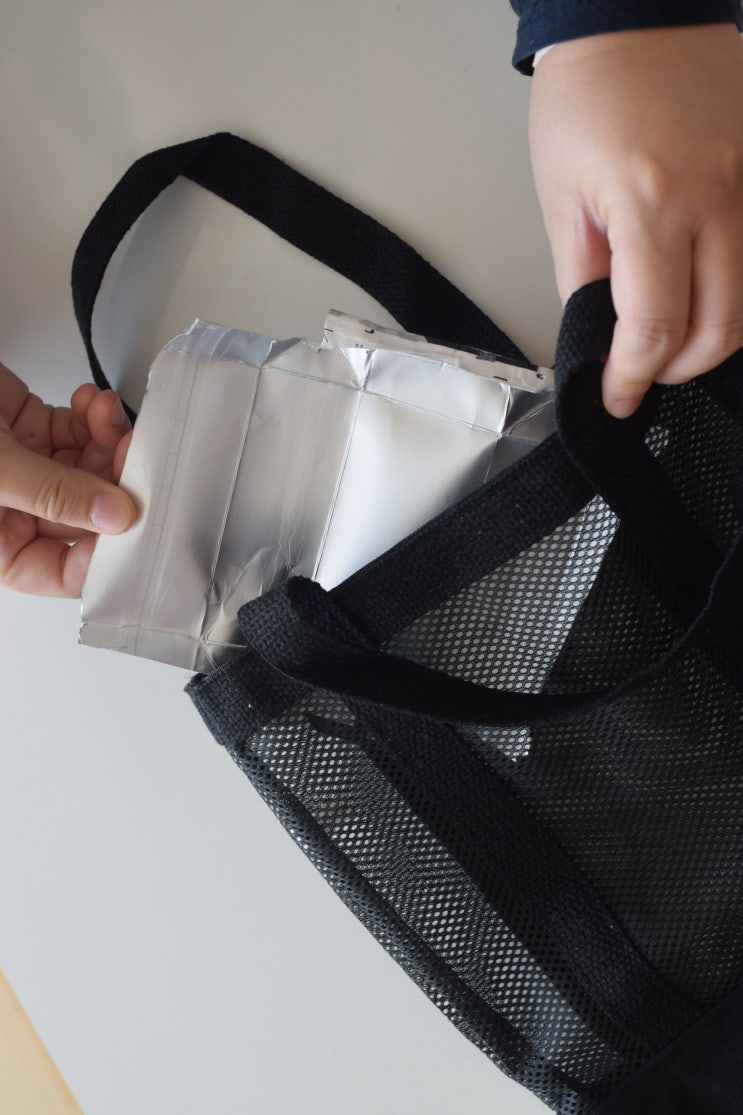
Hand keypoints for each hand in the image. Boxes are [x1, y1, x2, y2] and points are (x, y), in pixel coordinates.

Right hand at [0, 363, 134, 596]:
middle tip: (134, 457)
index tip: (138, 523)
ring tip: (107, 417)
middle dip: (117, 485)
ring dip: (110, 443)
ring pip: (92, 472)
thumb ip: (53, 495)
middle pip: (90, 517)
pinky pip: (80, 435)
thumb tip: (115, 518)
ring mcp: (25, 472)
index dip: (106, 554)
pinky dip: (95, 419)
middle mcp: (13, 514)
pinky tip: (92, 403)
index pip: (65, 572)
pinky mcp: (30, 432)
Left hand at [529, 23, 742, 416]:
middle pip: (720, 329)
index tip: (616, 395)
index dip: (631, 377)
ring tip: (670, 336)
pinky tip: (704, 294)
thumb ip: (581, 276)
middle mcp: (718, 196)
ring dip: (711, 338)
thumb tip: (596, 336)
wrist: (635, 16)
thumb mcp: (560, 196)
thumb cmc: (588, 94)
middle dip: (676, 368)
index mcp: (652, 202)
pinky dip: (735, 294)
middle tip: (642, 369)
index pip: (652, 327)